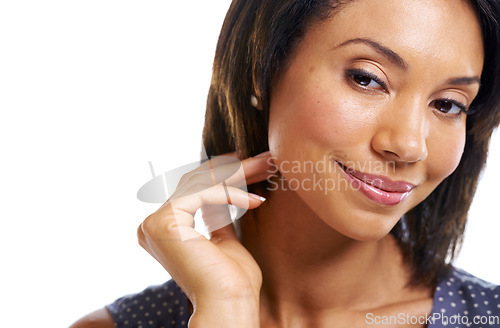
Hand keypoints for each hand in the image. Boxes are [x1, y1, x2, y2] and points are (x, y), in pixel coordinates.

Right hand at [137, 151, 272, 326]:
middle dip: (235, 169)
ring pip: (201, 183)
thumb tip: (223, 191)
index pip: (193, 189)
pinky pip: (202, 194)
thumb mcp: (225, 239)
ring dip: (239, 174)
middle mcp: (152, 225)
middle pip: (197, 181)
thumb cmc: (232, 281)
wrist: (230, 305)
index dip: (222, 174)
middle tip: (265, 159)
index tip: (250, 163)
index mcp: (164, 229)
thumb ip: (217, 216)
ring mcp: (154, 223)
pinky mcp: (164, 222)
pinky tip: (256, 202)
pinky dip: (232, 194)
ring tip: (267, 169)